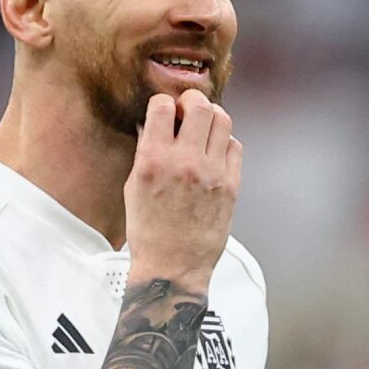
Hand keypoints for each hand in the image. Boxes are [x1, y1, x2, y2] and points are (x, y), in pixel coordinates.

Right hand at [124, 89, 241, 291]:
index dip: (163, 103)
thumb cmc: (149, 231)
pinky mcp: (231, 184)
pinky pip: (235, 146)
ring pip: (223, 120)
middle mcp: (185, 162)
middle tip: (188, 110)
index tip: (164, 110)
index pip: (163, 106)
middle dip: (192, 101)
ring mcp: (212, 173)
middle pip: (200, 106)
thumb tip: (151, 123)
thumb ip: (145, 151)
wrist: (174, 266)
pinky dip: (225, 141)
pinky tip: (215, 151)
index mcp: (154, 160)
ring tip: (204, 128)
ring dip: (212, 117)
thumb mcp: (134, 187)